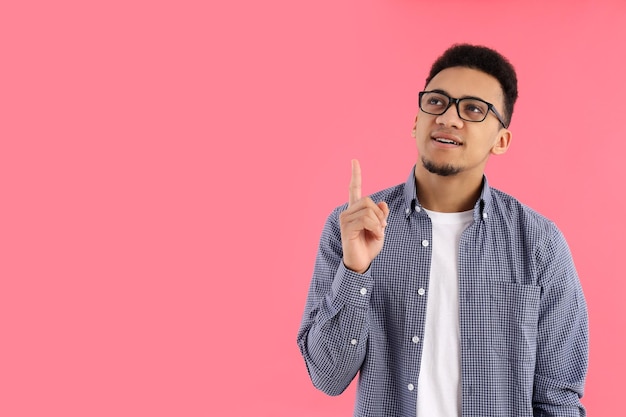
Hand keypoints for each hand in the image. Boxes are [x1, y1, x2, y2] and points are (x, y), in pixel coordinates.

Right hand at [339, 159, 388, 273]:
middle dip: (379, 214)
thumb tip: (382, 204)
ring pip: (368, 210)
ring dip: (378, 222)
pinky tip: (376, 235)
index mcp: (355, 211)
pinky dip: (376, 227)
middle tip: (382, 227)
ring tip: (378, 233)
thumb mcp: (380, 228)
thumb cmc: (369, 246)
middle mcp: (348, 212)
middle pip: (368, 200)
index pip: (354, 189)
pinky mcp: (346, 227)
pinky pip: (366, 219)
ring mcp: (345, 219)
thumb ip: (381, 215)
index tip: (354, 161)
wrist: (361, 263)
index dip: (355, 175)